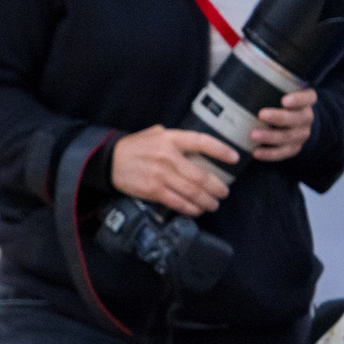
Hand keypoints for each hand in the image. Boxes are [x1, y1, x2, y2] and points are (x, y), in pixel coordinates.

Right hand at [111, 126, 238, 214]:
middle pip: (200, 175)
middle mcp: (167, 157)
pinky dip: (190, 208)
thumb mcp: (154, 133)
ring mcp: (160, 175)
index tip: (234, 158)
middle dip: (217, 187)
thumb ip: (175, 137)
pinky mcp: (152, 190)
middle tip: (223, 192)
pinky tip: (197, 210)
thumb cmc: (134, 147)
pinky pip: (177, 202)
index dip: (220, 150)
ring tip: (213, 204)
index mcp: (170, 138)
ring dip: (206, 201)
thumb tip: (195, 144)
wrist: (108, 161)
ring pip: (191, 192)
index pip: (201, 142)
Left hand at [247, 88, 314, 161]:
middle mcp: (306, 117)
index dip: (299, 99)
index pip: (308, 97)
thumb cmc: (279, 103)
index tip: (284, 100)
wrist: (295, 123)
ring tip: (253, 135)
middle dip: (278, 117)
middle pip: (296, 118)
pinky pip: (283, 153)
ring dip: (270, 137)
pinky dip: (269, 154)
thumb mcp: (280, 91)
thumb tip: (242, 61)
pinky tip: (255, 152)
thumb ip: (267, 82)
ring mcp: (301, 134)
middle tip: (261, 114)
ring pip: (288, 136)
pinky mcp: (294, 148)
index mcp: (305, 101)